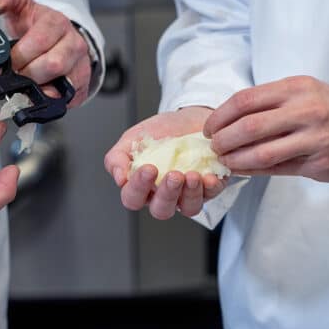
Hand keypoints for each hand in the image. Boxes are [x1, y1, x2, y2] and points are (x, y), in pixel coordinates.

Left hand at [0, 0, 91, 105]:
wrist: (59, 37)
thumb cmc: (36, 24)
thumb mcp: (19, 3)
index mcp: (57, 22)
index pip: (39, 41)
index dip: (19, 55)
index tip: (8, 60)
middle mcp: (74, 44)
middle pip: (52, 65)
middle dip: (27, 74)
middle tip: (14, 74)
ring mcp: (81, 66)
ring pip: (61, 86)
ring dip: (37, 89)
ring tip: (24, 84)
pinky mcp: (82, 85)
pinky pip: (66, 100)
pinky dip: (48, 101)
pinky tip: (37, 93)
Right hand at [104, 107, 226, 218]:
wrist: (189, 118)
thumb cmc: (161, 132)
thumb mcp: (132, 139)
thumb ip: (117, 157)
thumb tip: (119, 178)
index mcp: (143, 186)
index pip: (133, 198)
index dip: (139, 188)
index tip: (149, 168)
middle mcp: (165, 194)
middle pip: (161, 210)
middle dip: (167, 194)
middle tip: (173, 175)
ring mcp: (188, 194)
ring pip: (188, 208)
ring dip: (190, 194)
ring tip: (192, 175)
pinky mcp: (210, 188)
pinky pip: (211, 195)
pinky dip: (210, 187)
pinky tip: (209, 176)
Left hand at [204, 76, 328, 181]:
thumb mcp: (305, 92)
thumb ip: (271, 102)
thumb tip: (228, 119)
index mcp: (297, 87)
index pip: (246, 100)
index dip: (220, 116)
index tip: (209, 128)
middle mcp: (307, 110)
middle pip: (250, 126)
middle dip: (223, 140)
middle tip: (213, 147)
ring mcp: (316, 138)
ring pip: (263, 152)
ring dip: (236, 159)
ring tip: (225, 161)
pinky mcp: (321, 163)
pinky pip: (279, 169)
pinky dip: (255, 170)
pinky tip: (244, 169)